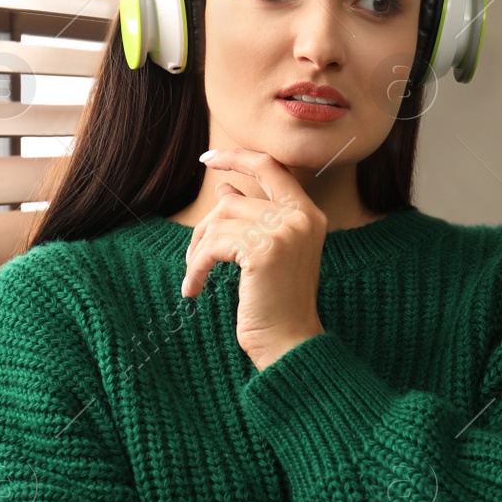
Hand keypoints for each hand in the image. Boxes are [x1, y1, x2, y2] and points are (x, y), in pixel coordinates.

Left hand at [181, 148, 326, 369]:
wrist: (289, 344)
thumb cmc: (277, 304)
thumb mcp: (267, 255)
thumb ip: (252, 218)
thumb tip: (224, 188)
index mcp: (308, 215)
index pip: (271, 168)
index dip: (238, 158)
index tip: (208, 159)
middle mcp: (300, 218)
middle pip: (232, 201)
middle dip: (205, 229)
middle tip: (194, 259)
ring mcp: (284, 232)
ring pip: (218, 221)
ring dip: (198, 251)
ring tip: (196, 277)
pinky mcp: (263, 250)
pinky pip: (212, 246)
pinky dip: (196, 268)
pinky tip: (193, 290)